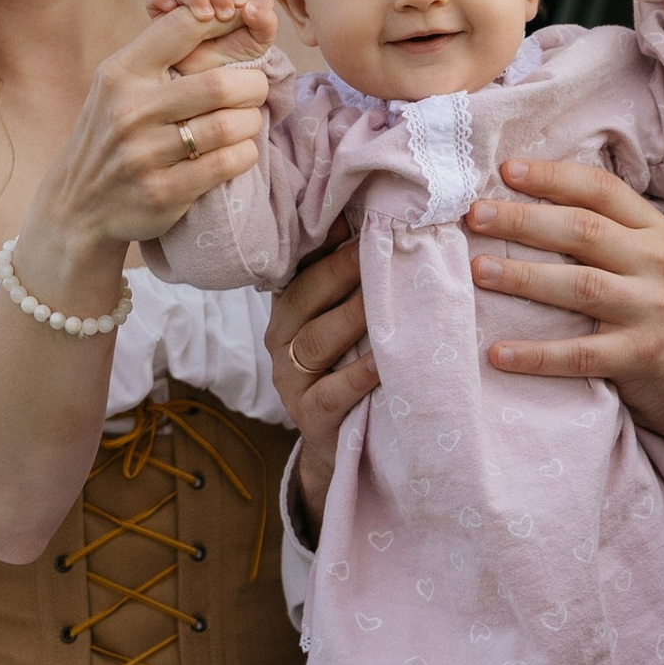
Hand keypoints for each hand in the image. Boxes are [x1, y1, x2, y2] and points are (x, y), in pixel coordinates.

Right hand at [26, 0, 274, 280]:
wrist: (76, 205)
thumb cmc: (112, 132)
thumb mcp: (118, 84)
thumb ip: (159, 50)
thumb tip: (218, 8)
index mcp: (121, 73)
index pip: (182, 27)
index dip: (224, 19)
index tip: (245, 25)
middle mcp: (129, 111)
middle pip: (220, 84)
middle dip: (252, 86)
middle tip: (255, 90)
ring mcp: (144, 155)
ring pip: (229, 126)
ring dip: (251, 122)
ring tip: (246, 121)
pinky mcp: (162, 193)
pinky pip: (227, 164)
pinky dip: (244, 154)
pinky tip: (238, 151)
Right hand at [147, 0, 280, 71]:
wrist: (210, 90)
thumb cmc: (235, 63)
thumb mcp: (258, 44)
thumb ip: (266, 22)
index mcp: (232, 1)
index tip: (241, 2)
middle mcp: (208, 1)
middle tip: (225, 14)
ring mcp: (184, 9)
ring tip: (204, 16)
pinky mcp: (162, 20)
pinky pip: (156, 0)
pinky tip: (169, 7)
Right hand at [264, 237, 374, 529]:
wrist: (342, 445)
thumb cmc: (348, 368)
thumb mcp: (342, 324)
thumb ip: (347, 283)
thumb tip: (369, 224)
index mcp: (288, 310)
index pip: (299, 269)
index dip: (322, 245)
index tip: (353, 219)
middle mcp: (281, 340)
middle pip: (304, 299)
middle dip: (339, 271)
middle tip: (375, 246)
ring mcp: (291, 381)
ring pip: (315, 341)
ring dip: (350, 317)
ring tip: (382, 297)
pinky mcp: (310, 417)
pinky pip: (331, 393)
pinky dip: (356, 375)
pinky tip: (381, 361)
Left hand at [465, 157, 663, 456]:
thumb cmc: (658, 310)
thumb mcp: (646, 259)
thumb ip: (601, 232)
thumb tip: (519, 202)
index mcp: (652, 230)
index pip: (601, 189)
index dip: (552, 176)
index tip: (505, 169)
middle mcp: (656, 262)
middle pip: (583, 231)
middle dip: (524, 219)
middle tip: (475, 214)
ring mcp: (651, 310)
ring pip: (581, 285)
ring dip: (524, 277)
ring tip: (478, 271)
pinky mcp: (641, 357)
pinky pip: (580, 354)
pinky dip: (536, 354)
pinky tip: (497, 353)